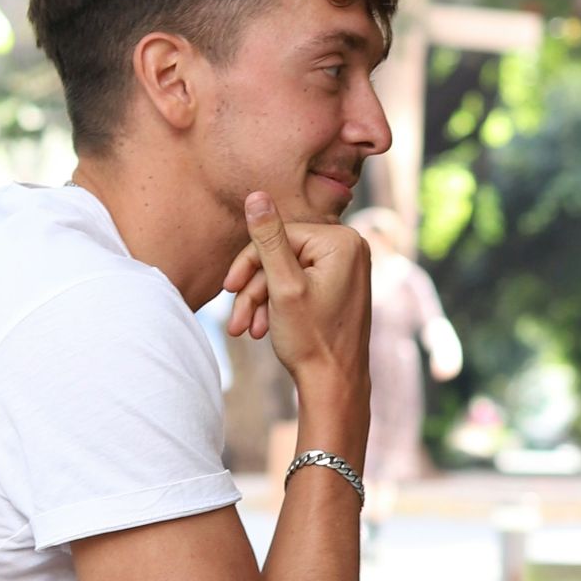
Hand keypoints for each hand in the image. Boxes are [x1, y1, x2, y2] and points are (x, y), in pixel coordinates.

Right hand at [221, 193, 371, 391]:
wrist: (334, 385)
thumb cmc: (311, 339)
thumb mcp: (282, 286)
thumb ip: (268, 239)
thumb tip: (256, 195)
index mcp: (343, 242)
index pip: (280, 235)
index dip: (249, 262)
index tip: (228, 289)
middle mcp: (351, 249)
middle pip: (282, 254)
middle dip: (255, 288)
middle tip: (236, 321)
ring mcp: (347, 268)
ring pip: (286, 272)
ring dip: (261, 301)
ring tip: (246, 330)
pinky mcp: (340, 285)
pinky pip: (299, 284)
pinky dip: (278, 304)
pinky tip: (263, 328)